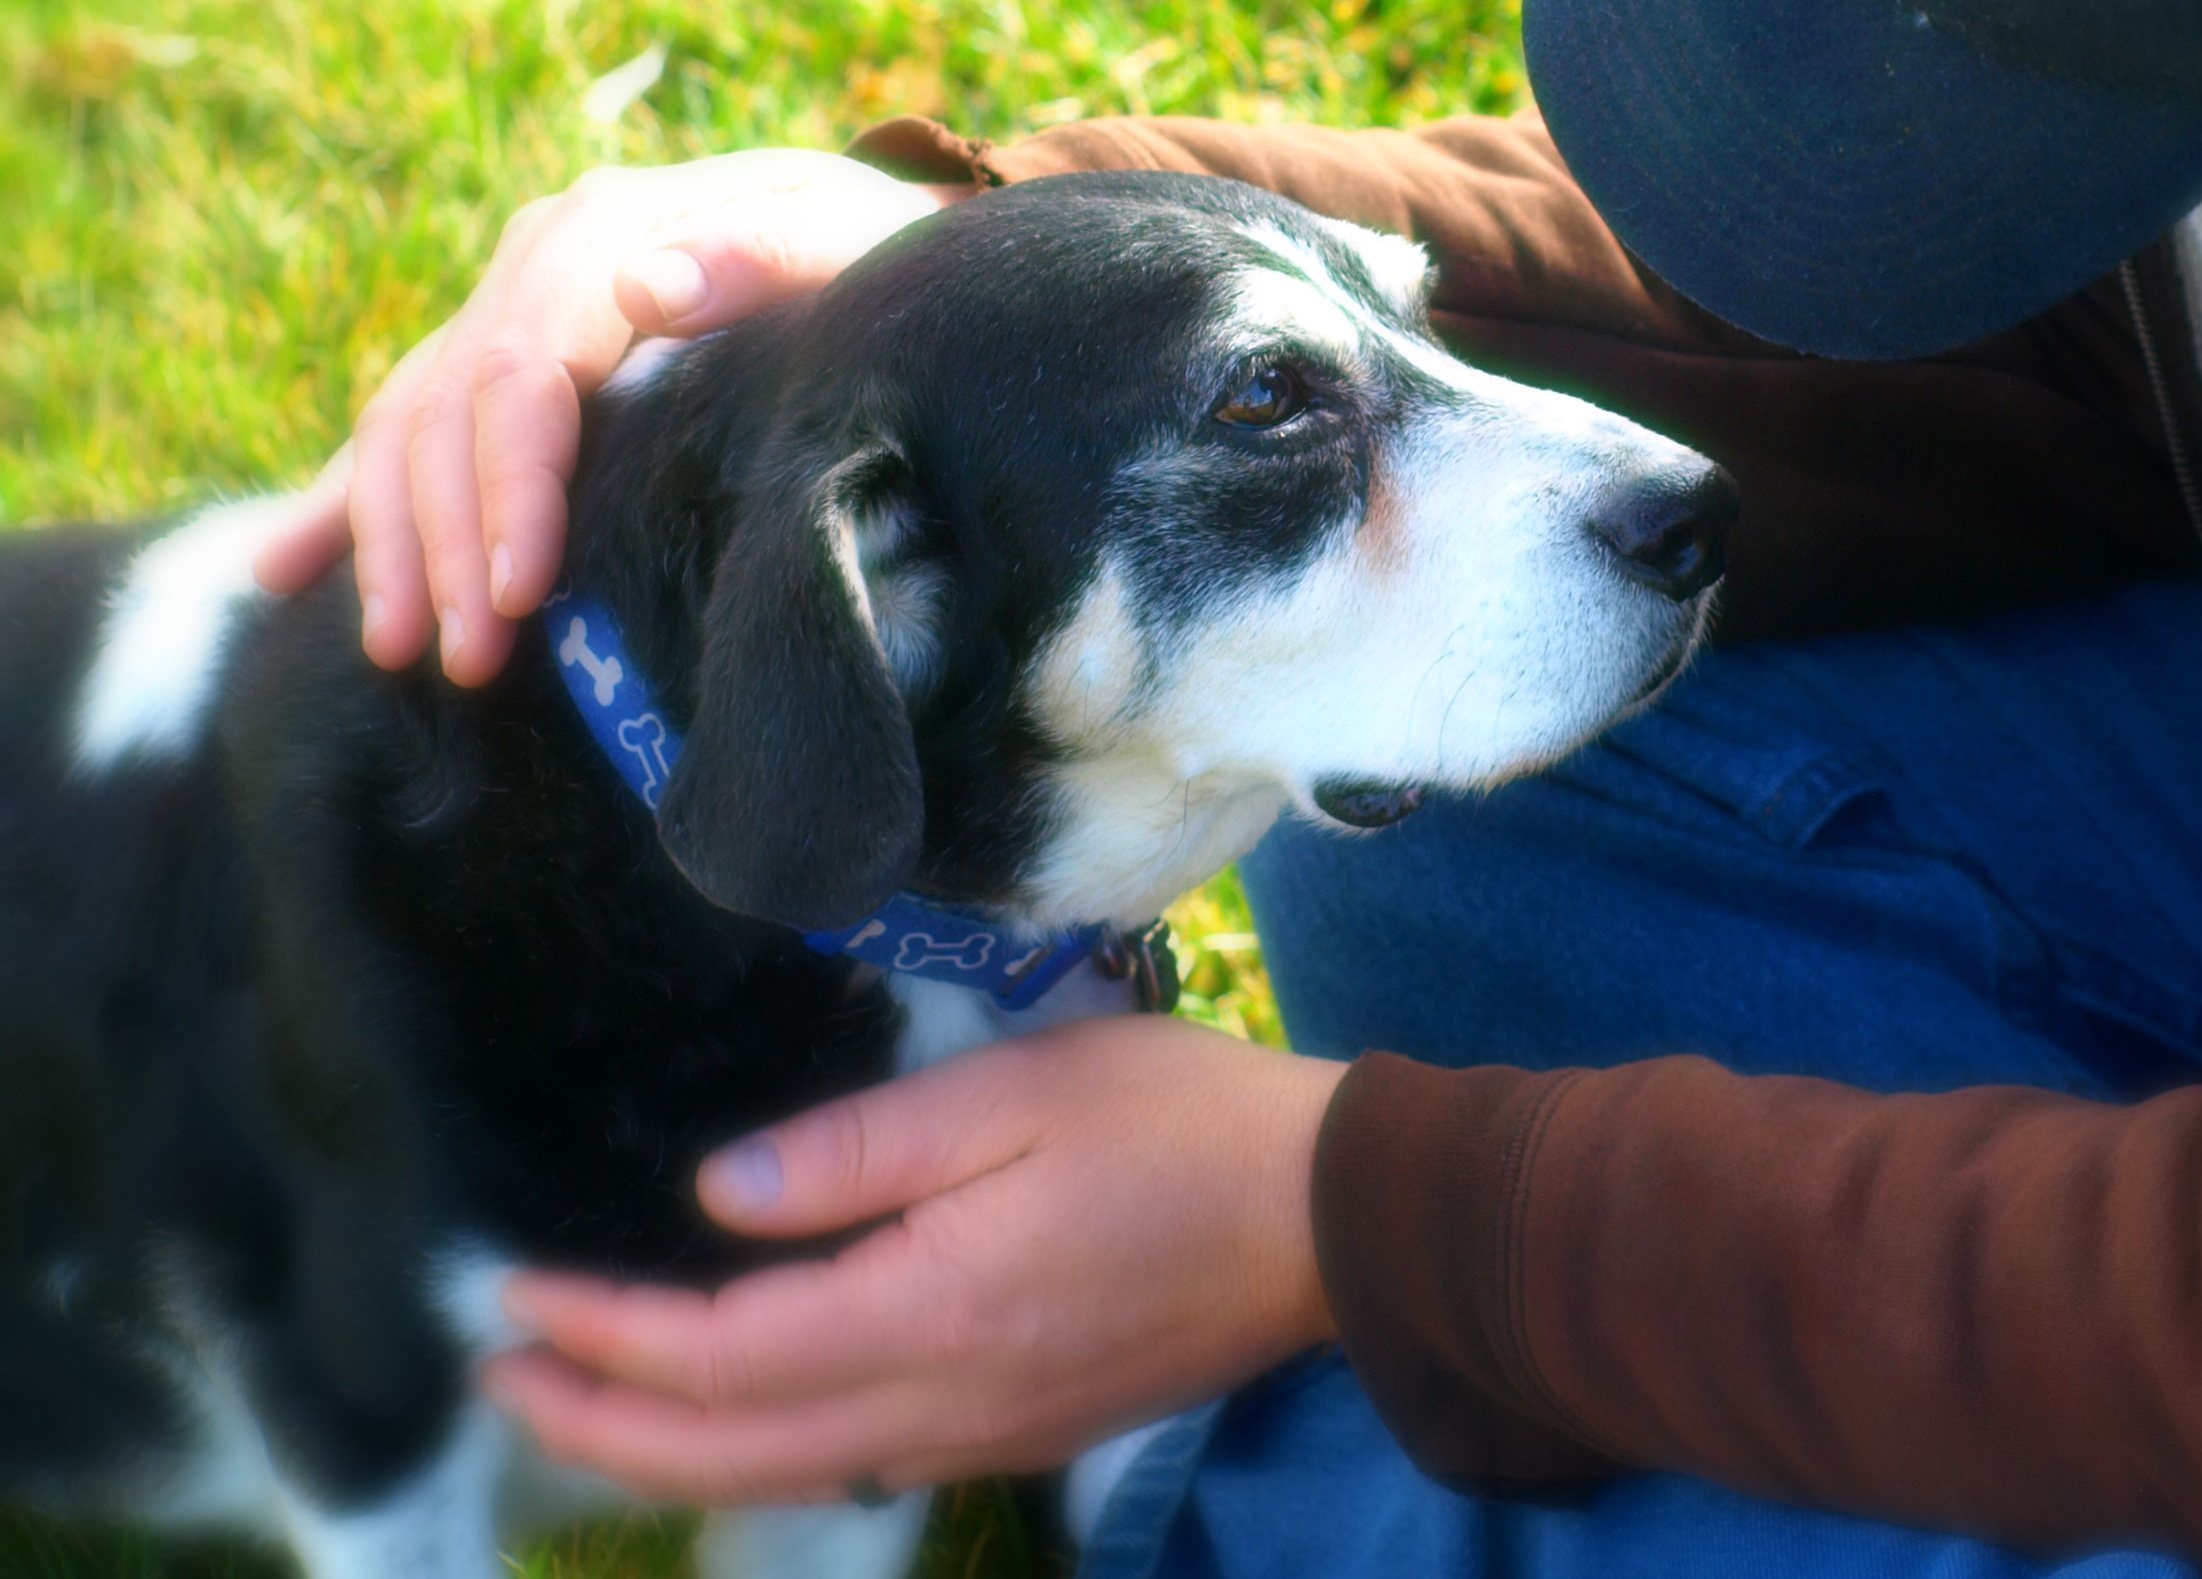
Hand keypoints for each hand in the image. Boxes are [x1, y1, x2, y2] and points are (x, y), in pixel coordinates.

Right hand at [254, 150, 962, 685]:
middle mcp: (538, 259)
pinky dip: (343, 504)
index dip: (513, 486)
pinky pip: (399, 429)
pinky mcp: (500, 354)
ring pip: (405, 427)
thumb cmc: (873, 254)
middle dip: (448, 545)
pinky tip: (282, 574)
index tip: (521, 592)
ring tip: (397, 652)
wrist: (861, 230)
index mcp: (609, 226)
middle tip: (470, 662)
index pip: (526, 370)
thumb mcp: (850, 244)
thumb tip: (648, 284)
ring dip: (390, 544)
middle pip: (451, 411)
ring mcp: (508, 303)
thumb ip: (761, 261)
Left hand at [479, 1018, 1346, 1504]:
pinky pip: (857, 1468)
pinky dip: (760, 1456)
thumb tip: (721, 1199)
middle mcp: (945, 1404)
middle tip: (501, 1379)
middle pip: (732, 1454)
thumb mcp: (1022, 1089)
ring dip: (668, 1453)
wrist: (1334, 1215)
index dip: (604, 1337)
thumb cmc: (1184, 1124)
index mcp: (934, 1311)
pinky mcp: (1024, 1429)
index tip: (516, 1298)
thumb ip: (863, 1149)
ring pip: (789, 1479)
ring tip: (582, 1405)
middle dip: (600, 1427)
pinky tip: (738, 1415)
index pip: (723, 1353)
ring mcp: (987, 1433)